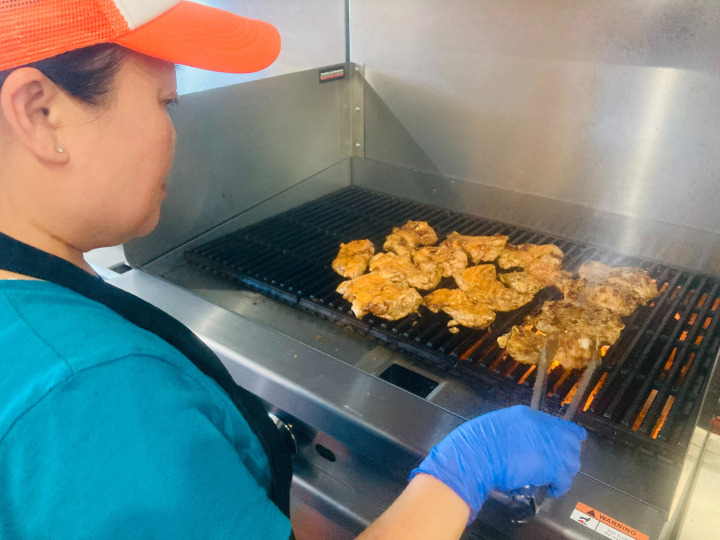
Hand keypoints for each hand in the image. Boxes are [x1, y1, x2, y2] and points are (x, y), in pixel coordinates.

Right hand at [409, 405, 586, 518]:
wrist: (475, 455)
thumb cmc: (476, 441)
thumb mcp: (496, 425)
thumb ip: (514, 430)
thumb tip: (521, 440)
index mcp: (527, 415)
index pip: (558, 423)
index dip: (567, 434)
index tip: (572, 440)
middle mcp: (542, 427)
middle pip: (570, 440)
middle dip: (568, 453)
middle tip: (559, 465)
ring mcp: (548, 446)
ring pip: (571, 460)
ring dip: (565, 470)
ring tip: (556, 479)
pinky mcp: (549, 466)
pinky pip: (564, 478)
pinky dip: (561, 486)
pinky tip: (553, 489)